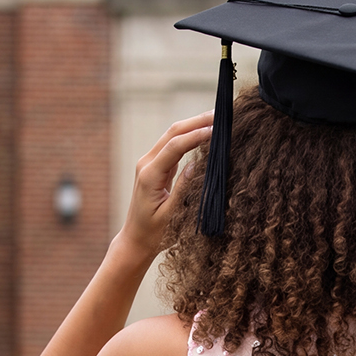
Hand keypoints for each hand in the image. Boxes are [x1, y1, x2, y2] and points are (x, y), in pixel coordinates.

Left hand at [118, 112, 213, 260]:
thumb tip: (197, 165)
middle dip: (196, 122)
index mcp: (150, 175)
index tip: (216, 129)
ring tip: (215, 119)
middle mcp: (147, 164)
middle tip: (220, 115)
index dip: (196, 135)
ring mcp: (150, 163)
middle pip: (173, 133)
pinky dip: (189, 138)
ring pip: (173, 136)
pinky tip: (203, 134)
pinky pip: (173, 147)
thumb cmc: (152, 233)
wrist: (135, 240)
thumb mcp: (170, 214)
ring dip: (193, 126)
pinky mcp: (156, 167)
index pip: (175, 146)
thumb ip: (182, 188)